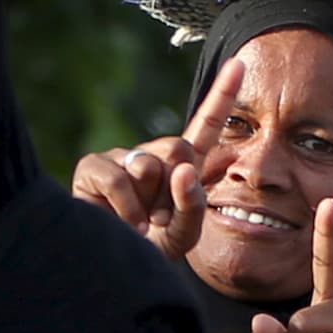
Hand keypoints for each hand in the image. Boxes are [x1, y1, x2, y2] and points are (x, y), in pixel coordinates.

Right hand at [70, 57, 244, 261]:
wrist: (108, 269)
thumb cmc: (148, 250)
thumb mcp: (182, 234)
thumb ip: (192, 206)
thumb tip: (183, 170)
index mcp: (180, 166)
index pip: (206, 126)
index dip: (222, 95)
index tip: (240, 63)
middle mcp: (151, 154)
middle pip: (179, 148)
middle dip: (173, 188)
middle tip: (158, 217)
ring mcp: (121, 157)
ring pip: (149, 165)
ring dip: (147, 203)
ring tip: (138, 222)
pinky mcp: (93, 166)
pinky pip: (120, 180)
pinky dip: (126, 210)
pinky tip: (124, 226)